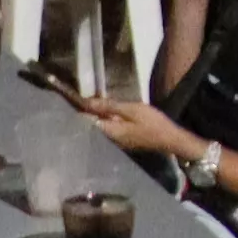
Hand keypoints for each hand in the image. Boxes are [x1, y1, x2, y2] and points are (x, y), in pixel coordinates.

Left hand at [68, 89, 194, 167]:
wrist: (169, 139)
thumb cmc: (151, 123)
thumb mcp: (131, 110)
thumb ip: (109, 106)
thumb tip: (88, 103)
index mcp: (108, 132)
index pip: (85, 122)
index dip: (77, 110)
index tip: (69, 98)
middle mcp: (108, 139)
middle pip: (90, 125)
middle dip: (84, 112)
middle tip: (78, 96)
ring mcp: (115, 141)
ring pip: (98, 127)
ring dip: (94, 116)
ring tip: (89, 101)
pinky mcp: (121, 140)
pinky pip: (107, 128)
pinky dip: (104, 119)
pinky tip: (106, 111)